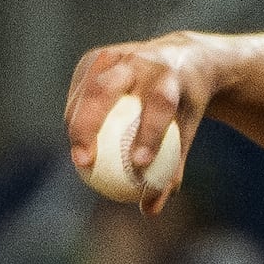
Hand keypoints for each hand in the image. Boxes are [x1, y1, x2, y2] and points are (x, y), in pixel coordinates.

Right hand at [67, 37, 216, 213]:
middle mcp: (142, 60)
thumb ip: (172, 168)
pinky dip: (74, 113)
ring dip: (76, 123)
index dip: (148, 134)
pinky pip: (80, 89)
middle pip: (107, 90)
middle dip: (90, 125)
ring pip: (86, 89)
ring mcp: (117, 54)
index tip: (139, 166)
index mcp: (171, 75)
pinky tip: (75, 141)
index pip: (159, 104)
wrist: (183, 58)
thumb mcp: (188, 131)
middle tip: (85, 162)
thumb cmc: (185, 105)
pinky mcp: (98, 56)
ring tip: (78, 158)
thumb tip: (149, 209)